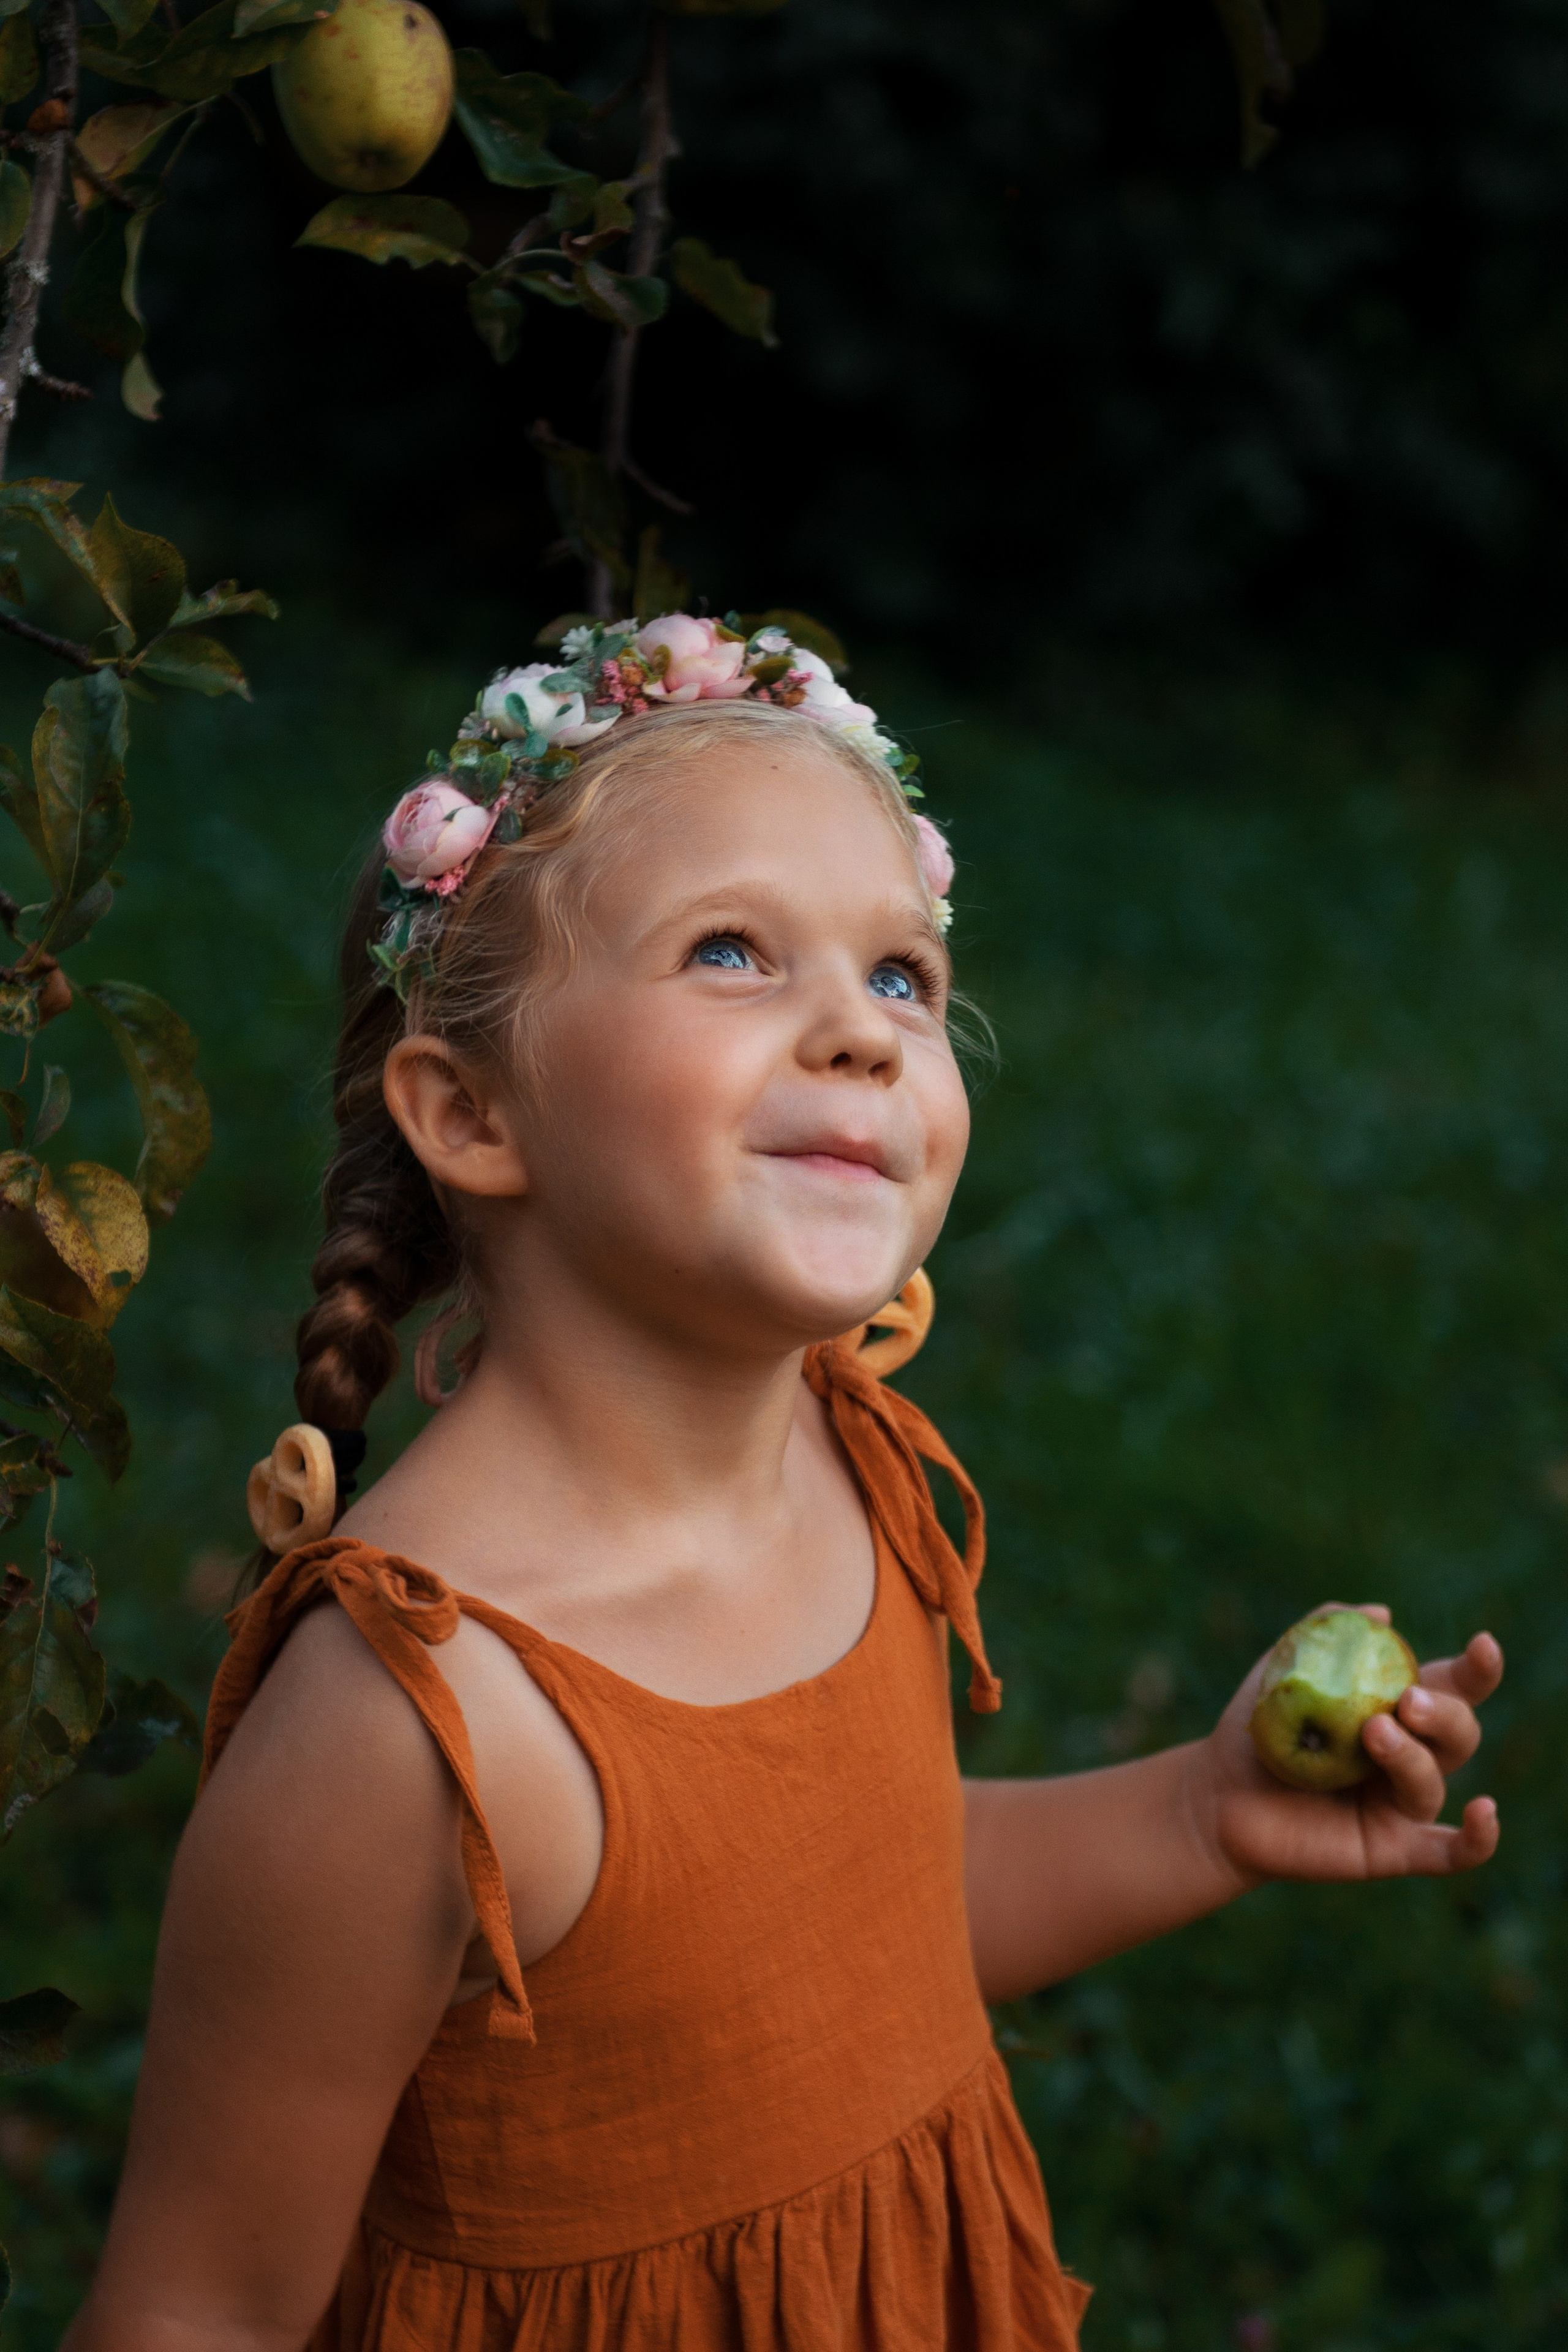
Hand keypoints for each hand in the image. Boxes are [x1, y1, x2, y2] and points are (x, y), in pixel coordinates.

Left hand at [1189, 1605, 1502, 1886]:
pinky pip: (1450, 1854)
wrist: (1219, 1795)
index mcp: (1395, 1709)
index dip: (1477, 1670)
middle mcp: (1410, 1755)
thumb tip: (1380, 1613)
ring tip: (1373, 1733)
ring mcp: (1402, 1803)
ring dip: (1413, 1756)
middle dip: (1443, 1712)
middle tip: (1406, 1701)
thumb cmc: (1257, 1730)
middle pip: (1459, 1732)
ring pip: (1434, 1780)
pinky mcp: (1392, 1848)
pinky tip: (1485, 1811)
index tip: (1483, 1644)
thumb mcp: (1284, 1668)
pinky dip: (1478, 1839)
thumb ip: (1327, 1632)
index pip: (1454, 1687)